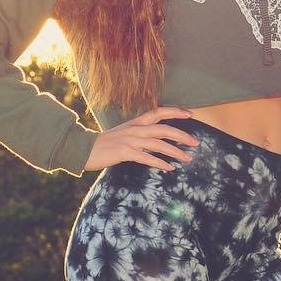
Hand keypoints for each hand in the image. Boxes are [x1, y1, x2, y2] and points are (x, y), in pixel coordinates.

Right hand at [83, 106, 201, 171]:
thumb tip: (156, 139)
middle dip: (182, 135)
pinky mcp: (124, 152)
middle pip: (164, 128)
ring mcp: (130, 140)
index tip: (190, 114)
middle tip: (196, 142)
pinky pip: (146, 157)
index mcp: (136, 122)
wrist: (84, 149)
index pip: (159, 112)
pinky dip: (159, 163)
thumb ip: (139, 133)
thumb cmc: (106, 144)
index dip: (175, 111)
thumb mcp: (124, 133)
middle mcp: (135, 129)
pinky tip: (169, 168)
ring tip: (188, 159)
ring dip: (175, 151)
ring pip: (158, 143)